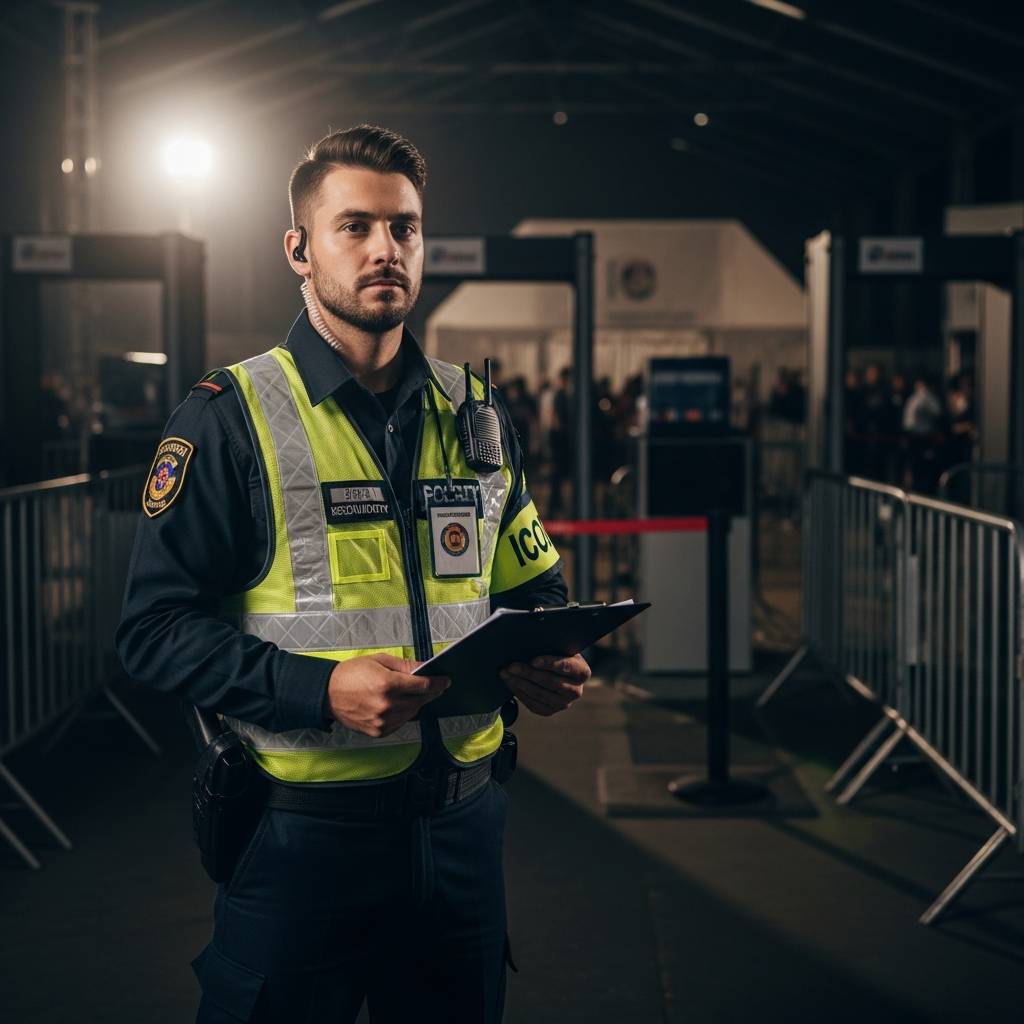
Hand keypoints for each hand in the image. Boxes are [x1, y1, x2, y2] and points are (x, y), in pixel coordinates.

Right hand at [327, 654, 449, 737]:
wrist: (326, 693)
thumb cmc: (351, 674)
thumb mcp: (379, 661)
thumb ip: (404, 666)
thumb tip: (424, 667)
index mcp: (387, 684)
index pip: (423, 685)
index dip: (438, 683)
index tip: (446, 681)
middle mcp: (386, 705)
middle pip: (420, 700)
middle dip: (430, 693)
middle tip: (435, 687)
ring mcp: (382, 721)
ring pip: (412, 713)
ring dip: (417, 704)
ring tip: (414, 694)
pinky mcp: (378, 732)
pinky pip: (400, 723)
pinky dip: (404, 714)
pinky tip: (400, 705)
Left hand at [500, 653, 590, 716]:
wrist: (556, 672)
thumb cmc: (556, 654)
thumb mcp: (559, 647)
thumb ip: (550, 644)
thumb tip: (531, 636)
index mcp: (582, 672)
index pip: (567, 667)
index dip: (550, 664)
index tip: (533, 660)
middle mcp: (576, 691)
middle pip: (550, 682)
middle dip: (528, 673)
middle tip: (511, 666)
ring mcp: (563, 703)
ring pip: (539, 694)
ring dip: (519, 682)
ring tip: (505, 672)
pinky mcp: (550, 711)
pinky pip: (532, 704)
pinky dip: (519, 692)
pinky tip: (510, 682)